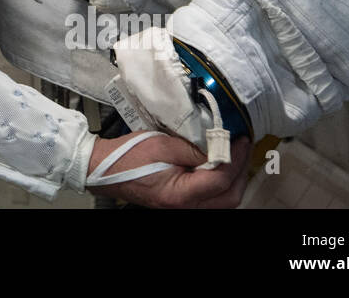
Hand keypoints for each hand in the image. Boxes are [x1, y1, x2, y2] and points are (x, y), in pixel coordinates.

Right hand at [86, 132, 250, 207]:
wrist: (106, 169)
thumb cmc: (129, 156)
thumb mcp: (163, 145)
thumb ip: (194, 149)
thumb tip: (219, 147)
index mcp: (179, 195)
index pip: (220, 180)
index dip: (235, 159)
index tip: (241, 139)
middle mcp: (185, 207)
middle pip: (229, 198)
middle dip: (240, 171)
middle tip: (242, 147)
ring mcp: (184, 208)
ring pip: (224, 201)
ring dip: (233, 178)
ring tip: (234, 155)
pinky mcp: (182, 203)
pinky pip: (212, 198)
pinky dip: (222, 182)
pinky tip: (220, 165)